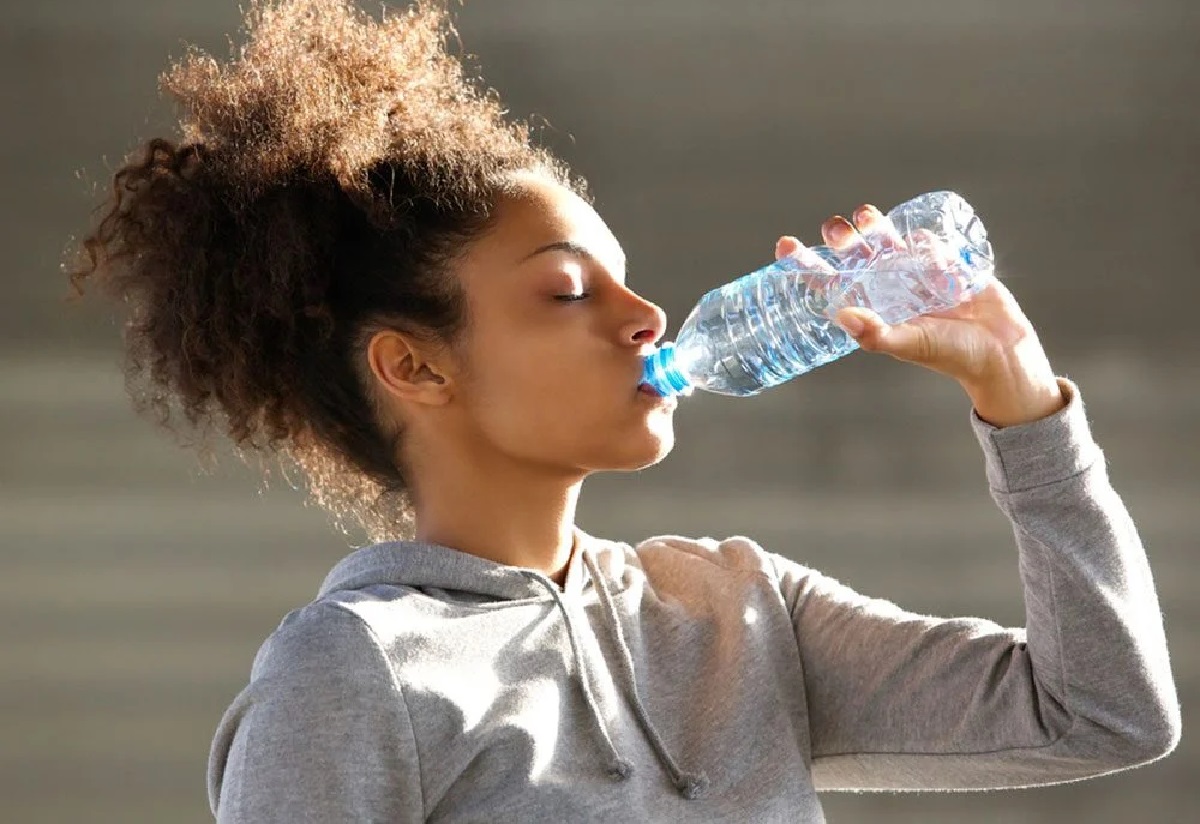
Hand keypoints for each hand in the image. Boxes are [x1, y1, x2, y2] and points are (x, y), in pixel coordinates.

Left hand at [774, 204, 1065, 426]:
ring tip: (865, 215)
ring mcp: (917, 277)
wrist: (1002, 354)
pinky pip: (928, 243)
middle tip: (835, 229)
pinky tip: (919, 237)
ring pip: (887, 244)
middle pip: (856, 258)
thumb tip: (842, 315)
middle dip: (842, 240)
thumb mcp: (911, 344)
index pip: (831, 284)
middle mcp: (890, 291)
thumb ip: (878, 334)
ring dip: (874, 228)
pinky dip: (921, 237)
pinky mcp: (947, 266)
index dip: (806, 265)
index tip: (784, 245)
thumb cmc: (952, 355)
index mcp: (874, 310)